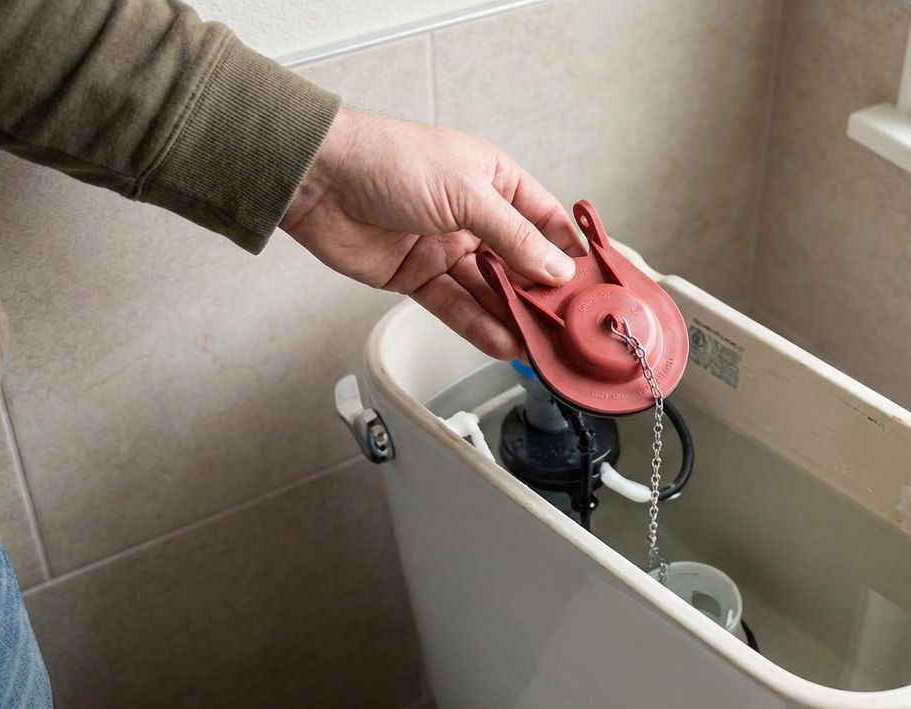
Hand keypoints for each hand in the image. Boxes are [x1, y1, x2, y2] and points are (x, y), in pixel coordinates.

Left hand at [279, 108, 584, 358]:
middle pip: (519, 262)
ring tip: (539, 344)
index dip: (568, 252)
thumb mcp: (466, 193)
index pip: (544, 221)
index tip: (591, 284)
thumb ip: (513, 236)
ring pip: (489, 290)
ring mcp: (444, 247)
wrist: (319, 179)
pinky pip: (455, 305)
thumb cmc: (387, 160)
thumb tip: (556, 268)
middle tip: (567, 324)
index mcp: (493, 180)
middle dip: (542, 293)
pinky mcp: (416, 276)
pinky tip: (502, 343)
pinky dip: (478, 325)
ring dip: (512, 316)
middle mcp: (473, 214)